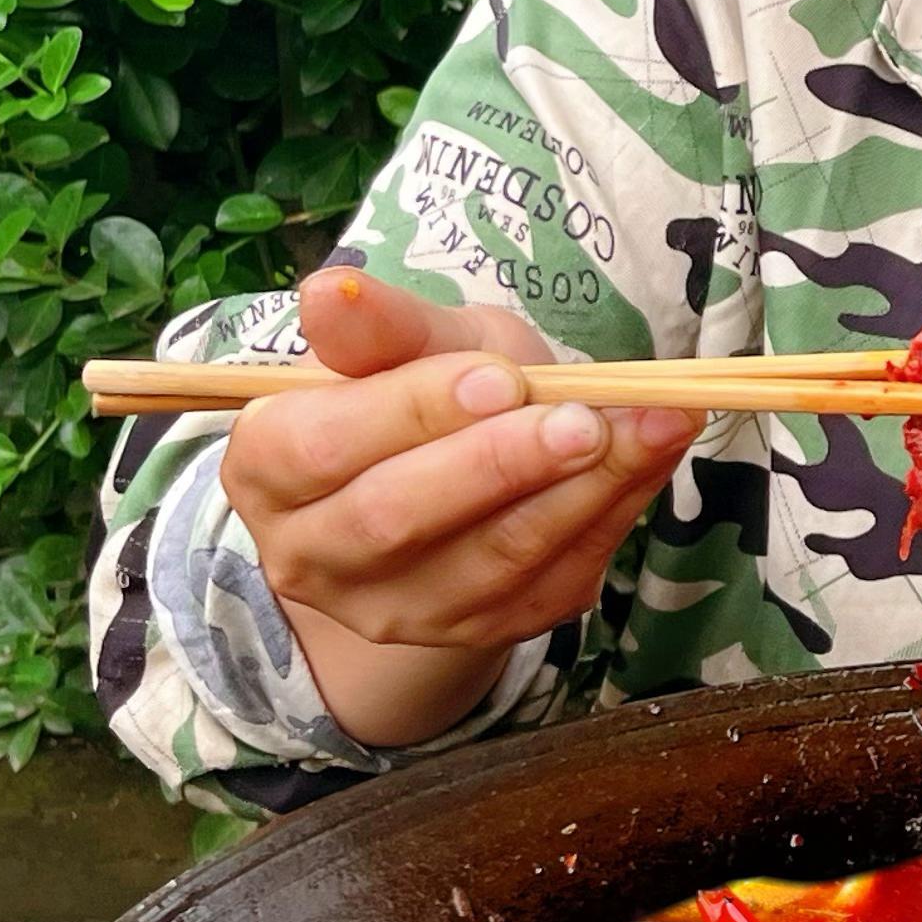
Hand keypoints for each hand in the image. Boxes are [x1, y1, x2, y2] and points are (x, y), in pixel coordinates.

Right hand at [219, 267, 696, 744]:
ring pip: (487, 563)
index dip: (413, 411)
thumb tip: (330, 289)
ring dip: (578, 492)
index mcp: (269, 468)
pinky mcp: (478, 632)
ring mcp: (395, 609)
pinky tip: (653, 455)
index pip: (324, 445)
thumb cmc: (426, 389)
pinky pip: (550, 585)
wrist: (462, 473)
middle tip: (585, 418)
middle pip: (395, 519)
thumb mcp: (408, 340)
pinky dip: (612, 515)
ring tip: (650, 426)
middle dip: (500, 465)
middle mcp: (314, 556)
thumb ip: (381, 324)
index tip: (501, 376)